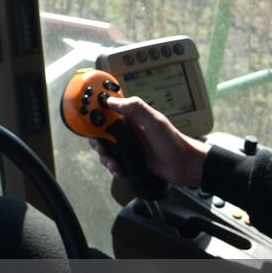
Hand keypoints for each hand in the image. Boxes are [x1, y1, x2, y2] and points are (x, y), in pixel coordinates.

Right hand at [89, 95, 208, 188]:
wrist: (185, 166)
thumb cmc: (174, 142)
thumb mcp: (155, 121)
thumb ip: (135, 108)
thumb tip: (112, 101)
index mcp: (132, 116)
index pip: (108, 110)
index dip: (94, 112)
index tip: (85, 118)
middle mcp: (128, 130)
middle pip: (101, 132)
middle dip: (98, 142)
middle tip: (103, 149)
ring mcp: (129, 145)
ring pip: (106, 150)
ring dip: (106, 158)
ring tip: (114, 164)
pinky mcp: (131, 160)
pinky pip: (114, 162)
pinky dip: (114, 168)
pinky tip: (121, 171)